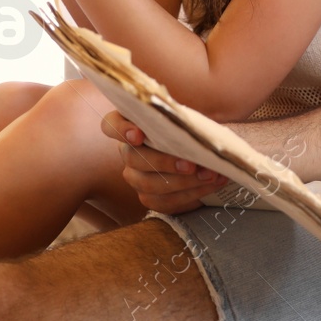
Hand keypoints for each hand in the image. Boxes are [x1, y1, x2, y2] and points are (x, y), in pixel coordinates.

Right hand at [101, 111, 226, 214]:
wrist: (203, 152)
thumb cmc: (191, 129)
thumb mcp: (187, 117)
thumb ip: (182, 117)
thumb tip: (195, 125)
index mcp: (131, 125)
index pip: (111, 125)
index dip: (120, 130)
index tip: (138, 135)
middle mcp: (128, 152)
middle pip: (132, 158)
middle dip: (164, 162)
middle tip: (191, 164)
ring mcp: (136, 177)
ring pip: (147, 184)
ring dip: (182, 182)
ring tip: (209, 175)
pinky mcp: (149, 197)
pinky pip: (162, 202)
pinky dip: (189, 196)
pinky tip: (210, 186)